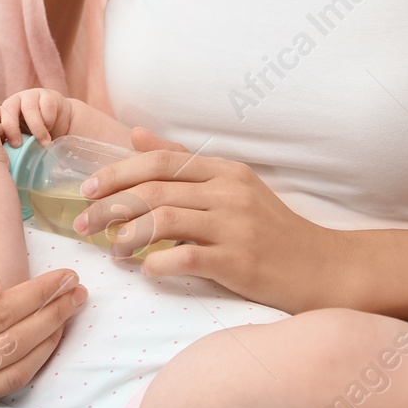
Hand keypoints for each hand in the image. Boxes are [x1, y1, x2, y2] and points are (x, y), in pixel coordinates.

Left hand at [0, 88, 73, 146]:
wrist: (63, 123)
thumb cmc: (37, 135)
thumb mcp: (22, 140)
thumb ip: (9, 146)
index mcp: (6, 113)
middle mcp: (16, 102)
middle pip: (8, 109)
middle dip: (11, 127)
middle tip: (17, 144)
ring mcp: (32, 97)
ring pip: (29, 108)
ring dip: (36, 128)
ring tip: (43, 143)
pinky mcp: (49, 96)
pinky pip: (46, 107)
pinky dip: (48, 121)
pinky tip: (51, 130)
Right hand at [0, 270, 88, 407]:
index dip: (33, 296)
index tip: (61, 276)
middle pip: (13, 343)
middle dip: (52, 314)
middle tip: (79, 290)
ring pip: (16, 372)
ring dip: (50, 342)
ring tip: (71, 313)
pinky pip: (3, 392)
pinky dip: (30, 369)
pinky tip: (46, 348)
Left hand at [72, 127, 349, 312]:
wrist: (324, 267)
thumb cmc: (272, 230)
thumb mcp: (233, 186)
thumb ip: (184, 163)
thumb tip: (136, 135)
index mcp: (225, 170)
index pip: (159, 162)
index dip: (116, 172)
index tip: (87, 189)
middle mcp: (229, 193)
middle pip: (152, 190)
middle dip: (109, 207)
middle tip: (83, 225)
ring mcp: (235, 226)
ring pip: (162, 221)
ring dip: (127, 237)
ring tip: (111, 252)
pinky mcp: (239, 261)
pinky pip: (185, 257)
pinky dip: (156, 264)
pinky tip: (145, 271)